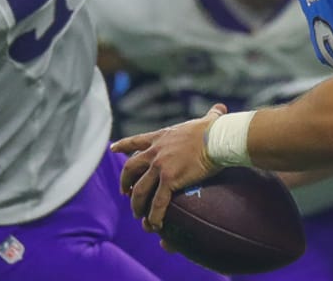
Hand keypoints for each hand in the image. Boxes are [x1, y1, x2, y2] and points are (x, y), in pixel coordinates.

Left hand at [111, 103, 226, 231]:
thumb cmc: (215, 130)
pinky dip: (154, 215)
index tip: (112, 149)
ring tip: (138, 215)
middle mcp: (156, 151)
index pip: (136, 141)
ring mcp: (160, 166)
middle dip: (125, 181)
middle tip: (124, 192)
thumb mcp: (206, 120)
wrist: (217, 139)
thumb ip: (210, 115)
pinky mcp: (170, 179)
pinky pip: (157, 202)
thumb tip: (220, 108)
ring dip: (136, 203)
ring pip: (139, 189)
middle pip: (130, 167)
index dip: (123, 146)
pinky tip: (154, 224)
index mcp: (161, 137)